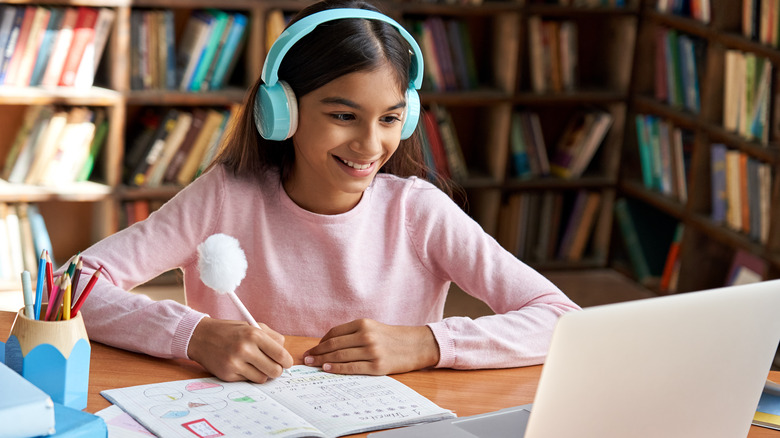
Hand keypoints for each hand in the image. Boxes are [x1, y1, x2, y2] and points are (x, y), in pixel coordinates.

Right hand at [188, 317, 293, 382]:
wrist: (201, 337)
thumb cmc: (230, 331)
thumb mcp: (252, 326)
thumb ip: (272, 338)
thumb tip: (285, 355)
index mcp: (254, 334)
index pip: (281, 355)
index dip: (287, 361)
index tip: (286, 363)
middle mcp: (245, 349)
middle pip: (275, 370)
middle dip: (277, 370)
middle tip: (273, 366)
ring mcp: (235, 363)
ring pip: (262, 378)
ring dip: (262, 374)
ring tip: (255, 364)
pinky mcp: (227, 375)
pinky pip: (248, 381)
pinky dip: (248, 375)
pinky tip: (242, 365)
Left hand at [302, 319, 439, 374]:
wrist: (416, 345)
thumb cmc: (392, 338)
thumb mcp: (373, 328)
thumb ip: (353, 334)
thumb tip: (328, 345)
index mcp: (363, 324)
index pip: (334, 333)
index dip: (320, 342)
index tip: (312, 349)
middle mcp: (366, 336)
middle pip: (334, 345)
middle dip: (317, 352)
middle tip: (306, 359)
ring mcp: (371, 351)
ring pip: (340, 356)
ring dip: (323, 361)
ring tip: (312, 364)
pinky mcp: (377, 366)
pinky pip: (351, 368)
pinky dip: (336, 368)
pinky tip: (327, 368)